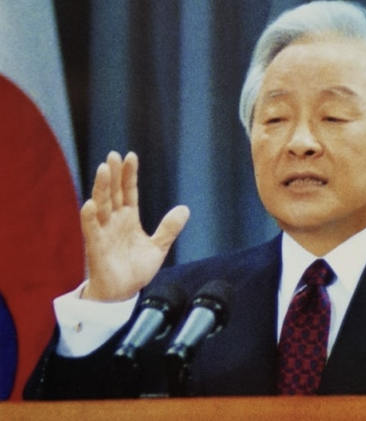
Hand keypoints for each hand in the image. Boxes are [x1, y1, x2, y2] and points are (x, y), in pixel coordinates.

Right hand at [80, 151, 188, 301]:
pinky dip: (90, 218)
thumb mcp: (158, 247)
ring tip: (103, 169)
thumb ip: (169, 229)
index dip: (129, 175)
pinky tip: (90, 204)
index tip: (130, 156)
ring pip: (101, 206)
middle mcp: (114, 222)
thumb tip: (185, 208)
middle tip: (113, 155)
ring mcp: (104, 233)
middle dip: (114, 175)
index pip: (128, 192)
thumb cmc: (135, 270)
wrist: (123, 293)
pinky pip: (92, 231)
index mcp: (128, 219)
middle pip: (113, 193)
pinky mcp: (96, 248)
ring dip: (101, 188)